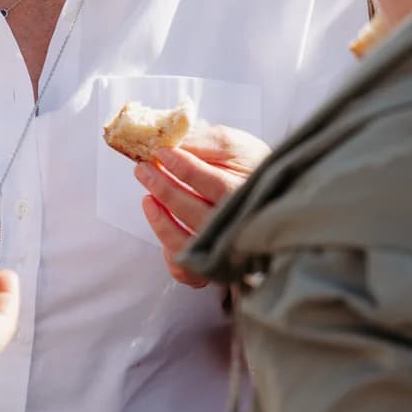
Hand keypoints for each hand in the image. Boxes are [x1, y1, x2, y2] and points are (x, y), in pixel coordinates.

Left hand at [135, 124, 269, 287]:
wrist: (267, 192)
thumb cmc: (248, 165)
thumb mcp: (235, 144)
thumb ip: (208, 140)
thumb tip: (174, 141)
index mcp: (248, 193)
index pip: (214, 184)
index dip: (184, 168)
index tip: (162, 152)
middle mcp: (239, 225)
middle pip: (197, 213)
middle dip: (165, 189)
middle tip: (143, 169)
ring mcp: (225, 249)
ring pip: (187, 245)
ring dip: (161, 221)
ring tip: (147, 197)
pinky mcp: (213, 267)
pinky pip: (186, 271)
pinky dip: (169, 251)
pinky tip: (161, 224)